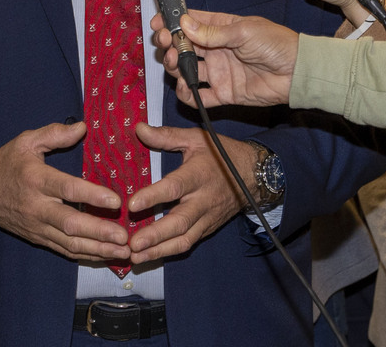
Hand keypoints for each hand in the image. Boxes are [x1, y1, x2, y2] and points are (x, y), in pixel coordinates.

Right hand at [0, 122, 131, 262]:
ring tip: (124, 252)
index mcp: (36, 179)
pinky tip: (107, 256)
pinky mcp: (39, 238)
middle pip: (70, 223)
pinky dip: (87, 256)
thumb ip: (54, 133)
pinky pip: (65, 250)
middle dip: (99, 232)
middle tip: (125, 237)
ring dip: (98, 250)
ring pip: (70, 243)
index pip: (67, 189)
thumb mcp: (25, 141)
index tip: (116, 201)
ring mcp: (38, 226)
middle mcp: (37, 207)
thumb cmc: (6, 164)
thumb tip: (84, 127)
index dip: (92, 196)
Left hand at [125, 124, 255, 263]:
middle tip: (133, 243)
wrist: (253, 175)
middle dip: (155, 235)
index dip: (153, 196)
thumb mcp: (195, 138)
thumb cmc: (221, 154)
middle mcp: (203, 200)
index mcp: (199, 174)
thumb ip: (166, 136)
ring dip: (159, 250)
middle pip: (180, 222)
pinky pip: (188, 243)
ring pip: (184, 239)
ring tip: (135, 257)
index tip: (132, 205)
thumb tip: (139, 128)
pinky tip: (149, 256)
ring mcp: (207, 218)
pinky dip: (168, 252)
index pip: (174, 187)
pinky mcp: (207, 229)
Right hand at [151, 11, 297, 108]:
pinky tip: (186, 89)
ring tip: (175, 64)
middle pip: (182, 47)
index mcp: (221, 28)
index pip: (189, 23)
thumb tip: (184, 25)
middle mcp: (215, 49)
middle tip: (166, 46)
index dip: (171, 23)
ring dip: (174, 67)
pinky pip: (199, 96)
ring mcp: (218, 71)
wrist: (296, 73)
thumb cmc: (276, 44)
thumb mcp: (244, 31)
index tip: (157, 25)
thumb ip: (213, 33)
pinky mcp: (223, 93)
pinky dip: (188, 95)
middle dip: (169, 46)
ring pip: (185, 70)